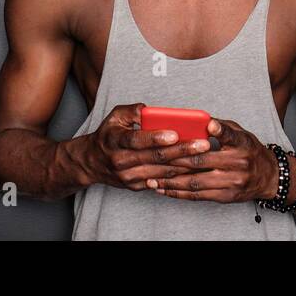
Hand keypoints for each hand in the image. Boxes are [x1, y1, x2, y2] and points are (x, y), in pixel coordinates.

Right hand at [81, 103, 212, 190]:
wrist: (91, 162)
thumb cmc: (108, 135)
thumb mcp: (114, 116)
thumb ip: (132, 110)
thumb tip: (149, 109)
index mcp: (115, 140)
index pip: (137, 140)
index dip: (156, 138)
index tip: (175, 134)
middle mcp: (121, 160)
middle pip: (155, 157)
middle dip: (182, 151)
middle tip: (203, 144)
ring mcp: (128, 176)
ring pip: (161, 172)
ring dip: (184, 165)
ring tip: (203, 156)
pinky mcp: (135, 186)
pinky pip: (160, 182)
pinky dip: (177, 175)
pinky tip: (193, 169)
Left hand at [150, 117, 280, 203]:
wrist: (268, 176)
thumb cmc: (249, 151)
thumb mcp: (241, 134)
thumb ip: (221, 128)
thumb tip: (197, 121)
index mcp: (241, 144)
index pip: (230, 136)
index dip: (219, 130)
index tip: (210, 124)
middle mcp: (237, 163)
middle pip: (201, 161)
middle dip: (174, 160)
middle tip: (154, 157)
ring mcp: (231, 182)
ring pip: (195, 181)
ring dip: (171, 181)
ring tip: (151, 178)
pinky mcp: (226, 196)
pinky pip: (198, 196)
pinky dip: (178, 193)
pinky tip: (164, 189)